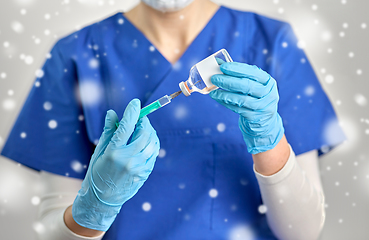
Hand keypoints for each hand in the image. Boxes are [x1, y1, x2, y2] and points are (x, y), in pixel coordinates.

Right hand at [72, 99, 159, 230]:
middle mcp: (128, 159)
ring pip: (152, 143)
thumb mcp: (99, 151)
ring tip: (145, 129)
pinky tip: (147, 142)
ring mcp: (139, 167)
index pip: (126, 126)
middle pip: (144, 133)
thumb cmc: (97, 173)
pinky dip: (152, 144)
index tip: (136, 102)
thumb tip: (113, 113)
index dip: (133, 111)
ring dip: (150, 132)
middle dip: (144, 122)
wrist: (102, 199)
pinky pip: (153, 154)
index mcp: (113, 152)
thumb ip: (108, 131)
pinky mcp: (145, 173)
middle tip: (141, 119)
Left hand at [209, 62, 283, 153]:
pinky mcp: (254, 117)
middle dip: (228, 81)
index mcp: (268, 81)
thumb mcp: (252, 84)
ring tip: (213, 91)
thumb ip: (238, 74)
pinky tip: (217, 98)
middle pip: (247, 86)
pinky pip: (237, 109)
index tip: (222, 66)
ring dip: (225, 95)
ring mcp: (262, 107)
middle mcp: (268, 94)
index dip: (237, 69)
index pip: (253, 73)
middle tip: (214, 78)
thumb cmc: (254, 96)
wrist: (264, 120)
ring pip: (242, 99)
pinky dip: (226, 103)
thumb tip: (218, 63)